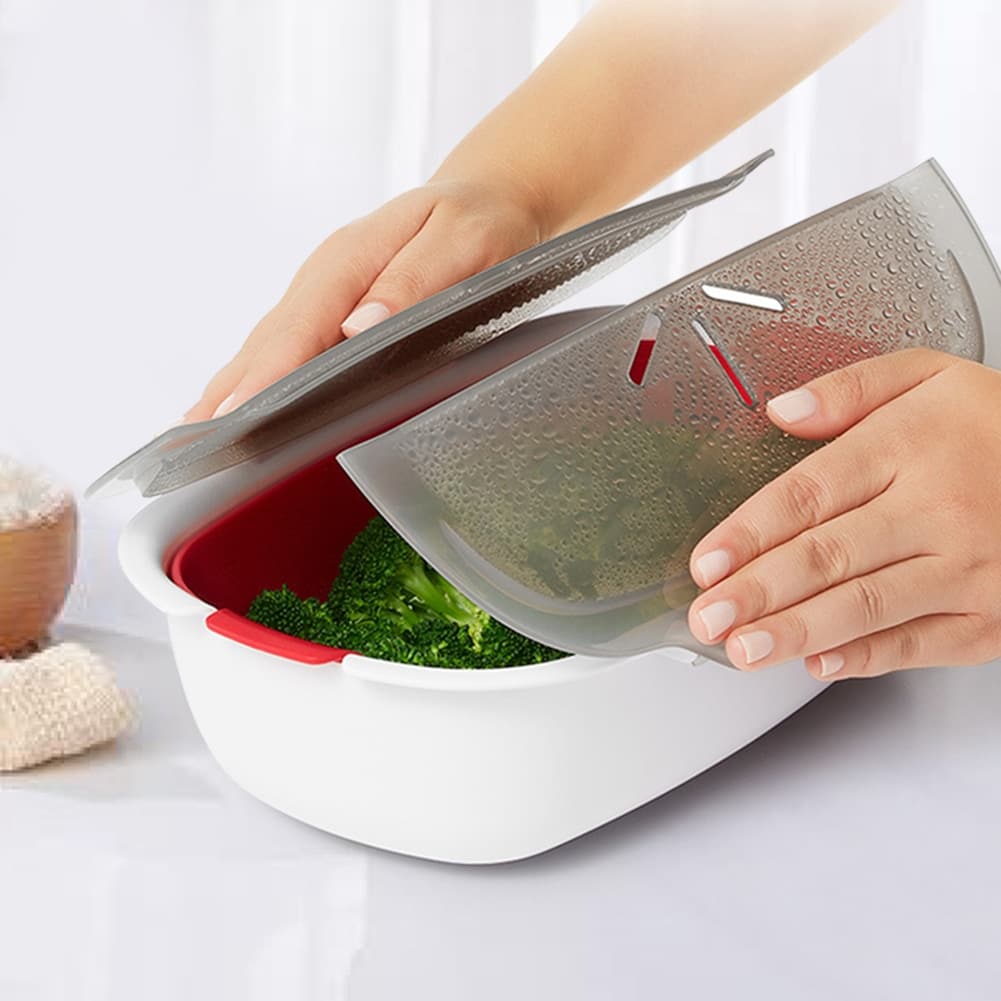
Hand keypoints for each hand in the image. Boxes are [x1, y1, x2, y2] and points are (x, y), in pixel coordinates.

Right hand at [183, 178, 544, 421]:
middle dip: (230, 392)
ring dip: (232, 388)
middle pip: (268, 341)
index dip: (265, 374)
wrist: (484, 197)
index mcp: (351, 260)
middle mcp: (326, 278)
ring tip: (194, 438)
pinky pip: (285, 345)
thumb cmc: (480, 220)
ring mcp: (324, 294)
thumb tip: (360, 324)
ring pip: (268, 345)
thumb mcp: (464, 241)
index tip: (234, 414)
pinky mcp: (330, 308)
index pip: (297, 326)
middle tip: (190, 446)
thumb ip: (416, 280)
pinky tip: (237, 406)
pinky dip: (256, 377)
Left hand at [687, 348, 1000, 680]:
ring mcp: (966, 569)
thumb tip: (780, 409)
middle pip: (828, 556)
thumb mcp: (933, 375)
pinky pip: (919, 643)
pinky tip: (819, 665)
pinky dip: (867, 658)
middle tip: (707, 617)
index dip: (749, 533)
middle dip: (758, 592)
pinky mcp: (990, 617)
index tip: (706, 562)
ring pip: (866, 605)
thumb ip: (852, 387)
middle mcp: (936, 510)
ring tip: (742, 650)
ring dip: (797, 631)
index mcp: (909, 446)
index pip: (808, 494)